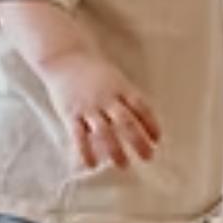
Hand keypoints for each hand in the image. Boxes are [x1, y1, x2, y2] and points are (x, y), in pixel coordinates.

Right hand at [37, 51, 160, 169]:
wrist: (64, 58)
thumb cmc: (93, 71)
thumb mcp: (115, 79)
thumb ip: (126, 98)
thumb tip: (142, 121)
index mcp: (121, 88)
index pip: (141, 107)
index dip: (151, 124)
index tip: (157, 139)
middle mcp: (106, 97)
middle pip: (126, 122)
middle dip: (139, 141)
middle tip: (148, 157)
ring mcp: (88, 106)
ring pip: (104, 131)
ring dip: (116, 150)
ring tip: (124, 165)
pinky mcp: (71, 113)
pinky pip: (79, 135)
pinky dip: (86, 151)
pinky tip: (92, 165)